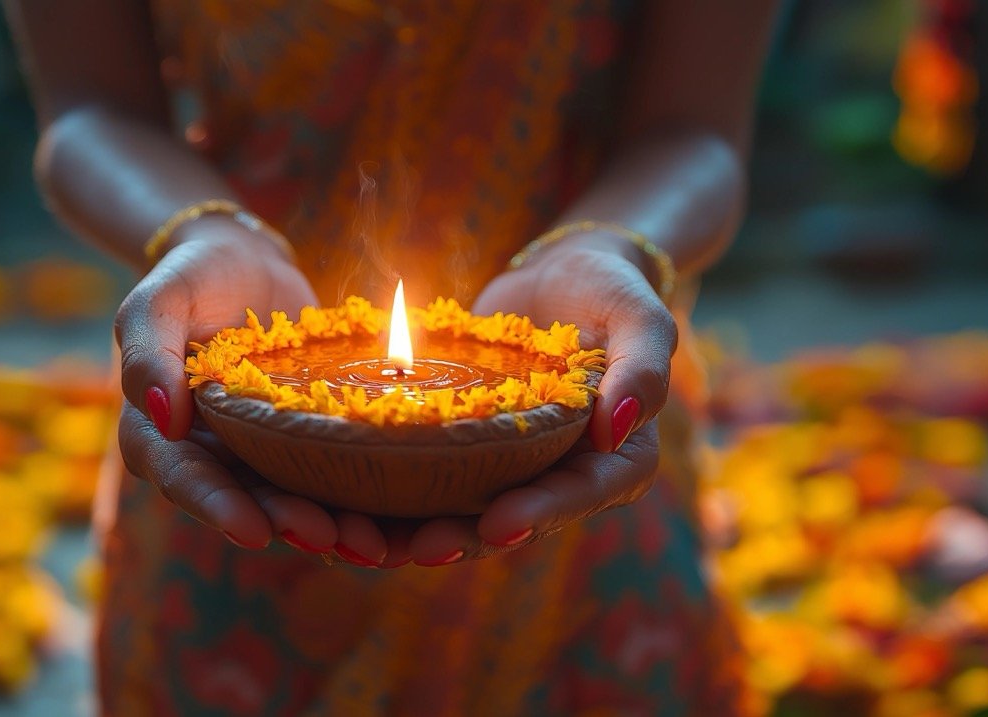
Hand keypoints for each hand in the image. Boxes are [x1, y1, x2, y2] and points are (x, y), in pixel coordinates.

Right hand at [116, 220, 374, 553]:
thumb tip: (164, 416)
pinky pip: (330, 476)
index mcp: (162, 436)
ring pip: (293, 501)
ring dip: (331, 526)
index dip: (219, 509)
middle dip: (288, 524)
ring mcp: (261, 455)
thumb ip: (148, 353)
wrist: (245, 263)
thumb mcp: (158, 301)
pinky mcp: (305, 444)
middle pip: (247, 503)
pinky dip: (361, 499)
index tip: (255, 532)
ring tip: (372, 543)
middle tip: (329, 536)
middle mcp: (211, 458)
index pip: (185, 479)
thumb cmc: (192, 278)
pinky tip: (397, 518)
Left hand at [398, 238, 677, 564]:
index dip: (540, 514)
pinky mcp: (462, 448)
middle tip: (421, 548)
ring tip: (371, 542)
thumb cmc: (609, 290)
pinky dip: (388, 494)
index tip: (499, 525)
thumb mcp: (639, 317)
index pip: (581, 494)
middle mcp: (560, 474)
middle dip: (466, 537)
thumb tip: (614, 430)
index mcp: (616, 459)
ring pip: (462, 510)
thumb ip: (642, 370)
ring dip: (416, 532)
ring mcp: (507, 466)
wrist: (560, 273)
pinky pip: (426, 476)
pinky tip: (346, 503)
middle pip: (514, 519)